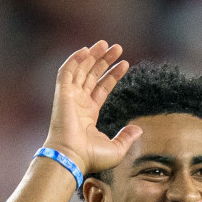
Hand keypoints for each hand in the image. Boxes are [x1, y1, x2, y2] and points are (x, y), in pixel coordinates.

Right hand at [41, 40, 142, 176]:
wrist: (72, 157)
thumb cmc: (91, 157)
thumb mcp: (116, 149)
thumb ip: (127, 137)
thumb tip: (139, 129)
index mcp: (88, 114)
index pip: (101, 88)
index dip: (112, 75)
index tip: (125, 63)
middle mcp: (78, 103)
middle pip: (91, 75)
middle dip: (104, 60)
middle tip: (117, 47)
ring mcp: (69, 97)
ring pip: (81, 70)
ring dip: (92, 56)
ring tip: (107, 44)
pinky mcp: (62, 94)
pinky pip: (67, 72)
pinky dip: (75, 59)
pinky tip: (87, 49)